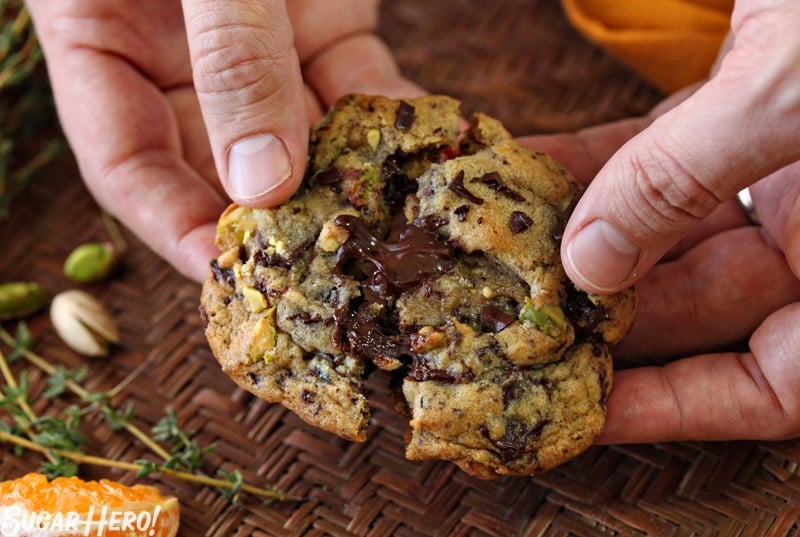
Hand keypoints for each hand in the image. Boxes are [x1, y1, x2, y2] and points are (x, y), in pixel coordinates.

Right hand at [26, 0, 421, 281]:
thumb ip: (230, 54)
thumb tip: (262, 183)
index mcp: (102, 38)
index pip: (127, 164)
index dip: (173, 228)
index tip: (230, 277)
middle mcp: (178, 55)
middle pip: (217, 166)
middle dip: (270, 224)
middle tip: (323, 277)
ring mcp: (257, 46)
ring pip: (297, 139)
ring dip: (343, 186)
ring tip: (387, 238)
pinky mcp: (323, 24)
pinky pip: (355, 91)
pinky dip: (389, 127)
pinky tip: (426, 163)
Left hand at [523, 0, 799, 442]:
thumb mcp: (794, 91)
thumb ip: (684, 181)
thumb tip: (588, 263)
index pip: (774, 385)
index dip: (680, 409)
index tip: (587, 412)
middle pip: (701, 307)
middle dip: (605, 312)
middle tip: (513, 320)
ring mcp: (790, 171)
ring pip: (672, 232)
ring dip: (588, 235)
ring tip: (504, 248)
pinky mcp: (753, 110)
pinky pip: (667, 162)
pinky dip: (606, 169)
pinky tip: (539, 174)